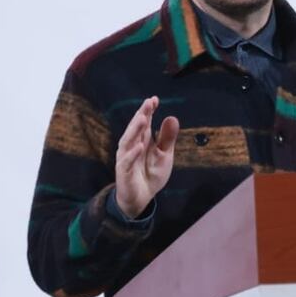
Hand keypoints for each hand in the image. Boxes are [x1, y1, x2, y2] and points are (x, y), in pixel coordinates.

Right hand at [114, 96, 178, 217]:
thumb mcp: (164, 155)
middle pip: (135, 128)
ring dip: (135, 130)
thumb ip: (167, 138)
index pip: (144, 122)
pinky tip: (140, 146)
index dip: (148, 111)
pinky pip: (126, 162)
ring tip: (143, 118)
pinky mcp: (123, 172)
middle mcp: (132, 146)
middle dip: (141, 115)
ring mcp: (126, 158)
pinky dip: (133, 154)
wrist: (142, 197)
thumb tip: (172, 117)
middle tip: (148, 102)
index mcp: (142, 140)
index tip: (155, 99)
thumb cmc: (151, 173)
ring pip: (128, 141)